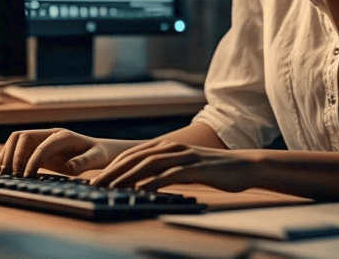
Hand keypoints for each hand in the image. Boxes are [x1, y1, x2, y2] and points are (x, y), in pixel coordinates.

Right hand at [0, 128, 116, 176]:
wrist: (96, 151)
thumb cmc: (97, 154)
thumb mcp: (96, 158)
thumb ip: (84, 162)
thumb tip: (71, 167)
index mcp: (63, 136)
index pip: (41, 145)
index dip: (31, 160)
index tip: (26, 177)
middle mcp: (49, 134)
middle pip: (22, 137)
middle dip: (13, 156)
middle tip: (9, 175)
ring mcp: (42, 140)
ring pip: (16, 141)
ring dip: (7, 156)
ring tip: (3, 174)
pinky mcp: (37, 149)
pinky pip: (18, 149)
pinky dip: (9, 158)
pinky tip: (5, 172)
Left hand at [93, 139, 257, 192]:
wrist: (243, 166)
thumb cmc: (213, 170)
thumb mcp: (186, 167)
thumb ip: (166, 170)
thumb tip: (144, 183)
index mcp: (168, 147)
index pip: (133, 154)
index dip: (113, 166)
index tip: (96, 179)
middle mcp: (173, 147)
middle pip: (136, 158)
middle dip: (113, 171)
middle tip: (95, 185)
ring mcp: (184, 156)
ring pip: (148, 164)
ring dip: (127, 177)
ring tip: (111, 188)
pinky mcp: (195, 167)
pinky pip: (169, 175)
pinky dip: (153, 183)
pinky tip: (141, 192)